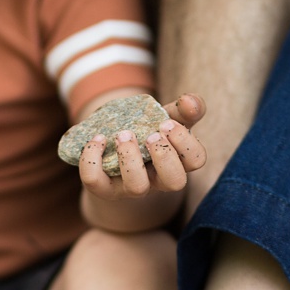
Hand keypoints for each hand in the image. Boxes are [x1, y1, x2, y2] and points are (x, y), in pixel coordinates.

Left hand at [79, 93, 207, 199]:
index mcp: (177, 161)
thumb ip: (182, 109)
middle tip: (151, 135)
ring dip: (130, 158)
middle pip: (175, 182)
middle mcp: (157, 180)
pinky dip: (93, 158)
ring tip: (123, 135)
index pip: (196, 161)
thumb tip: (190, 101)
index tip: (167, 124)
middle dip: (164, 156)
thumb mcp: (166, 118)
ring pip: (137, 187)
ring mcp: (130, 187)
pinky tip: (98, 139)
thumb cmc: (146, 134)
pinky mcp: (104, 188)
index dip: (185, 143)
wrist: (113, 151)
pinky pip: (95, 181)